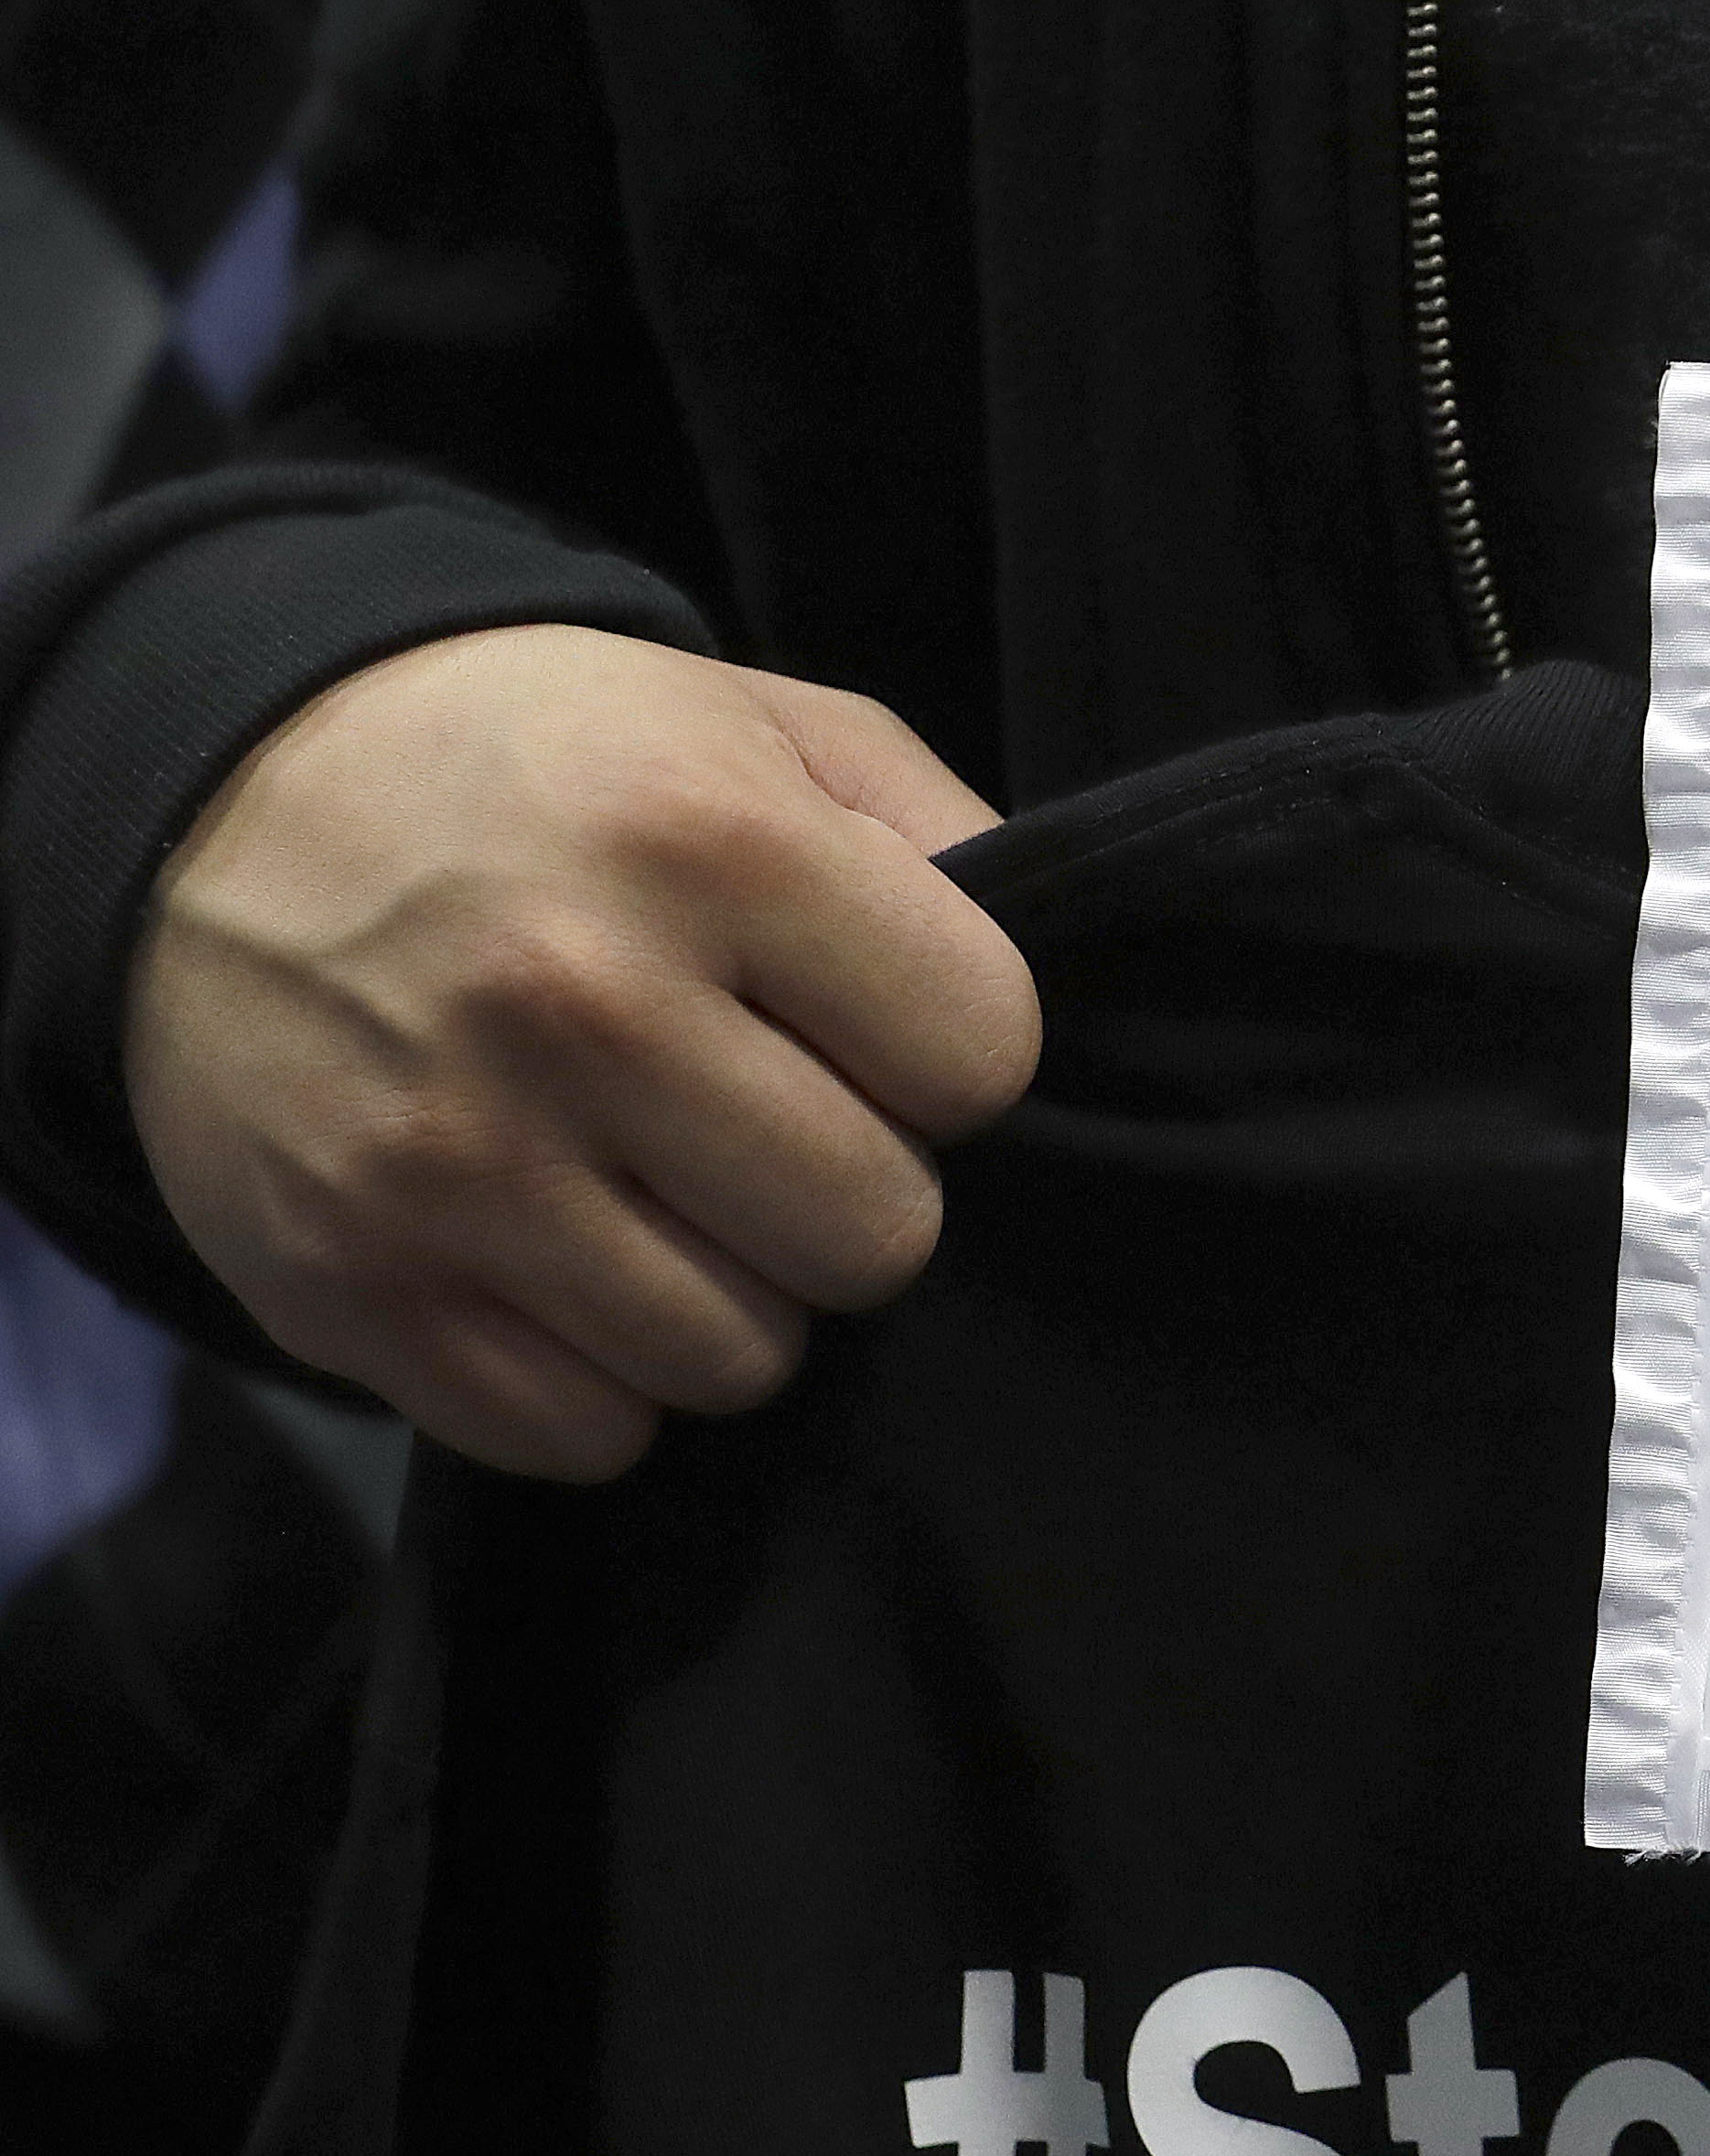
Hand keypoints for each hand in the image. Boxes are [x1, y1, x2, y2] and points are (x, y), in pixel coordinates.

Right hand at [124, 625, 1038, 1479]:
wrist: (209, 803)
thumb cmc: (542, 772)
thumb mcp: (755, 723)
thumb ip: (936, 836)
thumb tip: (1054, 985)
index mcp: (702, 839)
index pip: (982, 1058)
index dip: (949, 1055)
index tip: (868, 1026)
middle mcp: (575, 1000)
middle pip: (877, 1235)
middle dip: (849, 1192)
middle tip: (765, 1126)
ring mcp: (449, 1157)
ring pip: (740, 1360)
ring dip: (730, 1297)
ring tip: (659, 1191)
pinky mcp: (350, 1284)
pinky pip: (585, 1432)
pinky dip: (599, 1378)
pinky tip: (565, 1264)